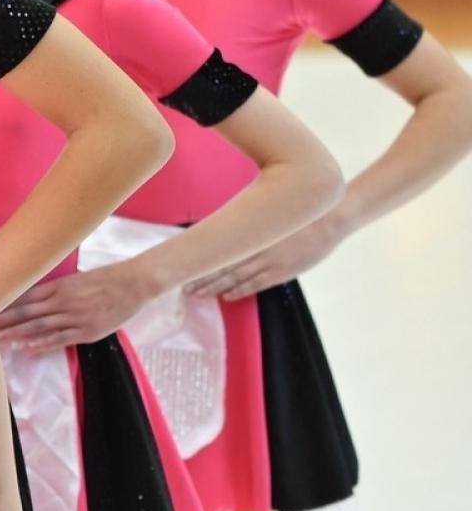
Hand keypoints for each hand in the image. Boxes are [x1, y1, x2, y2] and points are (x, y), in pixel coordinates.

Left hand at [0, 263, 149, 351]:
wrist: (133, 283)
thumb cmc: (104, 279)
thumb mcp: (76, 280)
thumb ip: (56, 289)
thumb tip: (36, 296)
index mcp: (58, 285)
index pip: (24, 295)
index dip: (6, 304)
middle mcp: (62, 300)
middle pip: (27, 312)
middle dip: (5, 321)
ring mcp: (74, 316)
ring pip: (40, 326)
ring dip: (18, 334)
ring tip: (0, 341)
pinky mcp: (87, 330)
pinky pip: (61, 338)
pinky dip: (43, 344)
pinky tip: (28, 350)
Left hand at [186, 218, 342, 300]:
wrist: (327, 219)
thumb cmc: (294, 213)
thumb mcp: (265, 213)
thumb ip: (244, 223)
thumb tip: (220, 228)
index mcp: (249, 231)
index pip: (217, 249)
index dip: (199, 261)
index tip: (182, 268)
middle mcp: (254, 247)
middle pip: (221, 266)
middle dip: (200, 278)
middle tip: (182, 287)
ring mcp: (268, 261)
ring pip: (234, 277)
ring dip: (214, 287)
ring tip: (196, 294)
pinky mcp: (282, 271)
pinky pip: (256, 284)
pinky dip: (239, 291)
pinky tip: (225, 297)